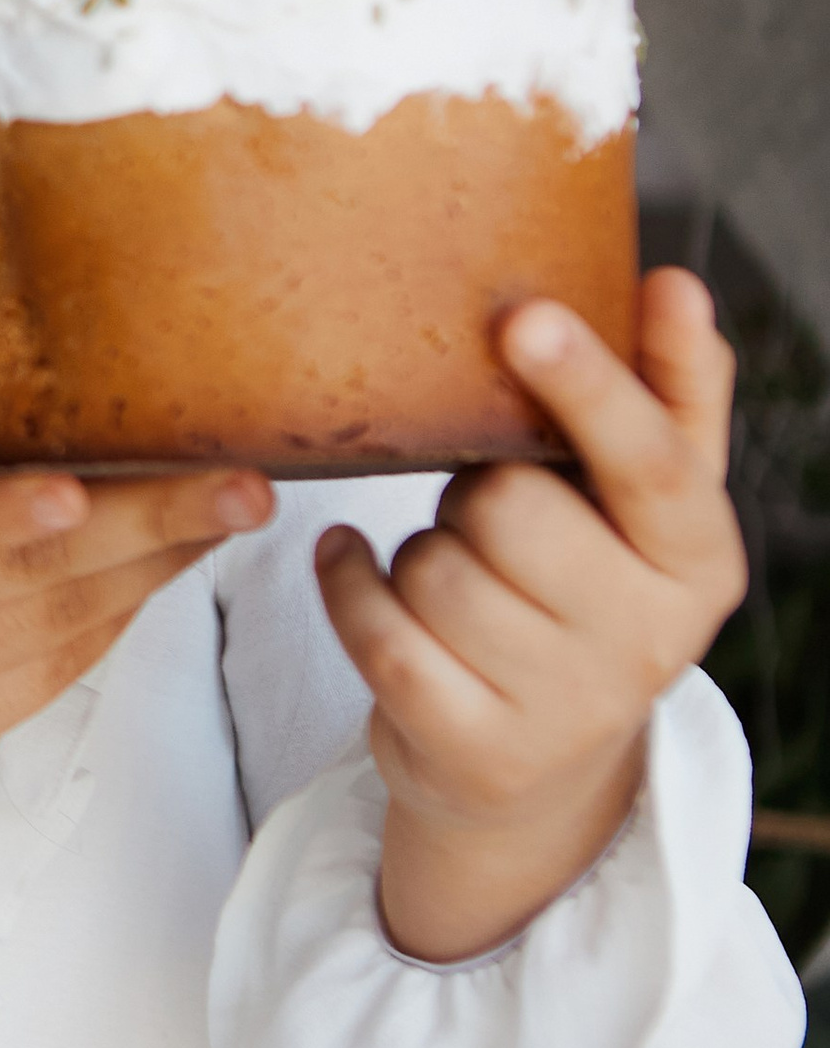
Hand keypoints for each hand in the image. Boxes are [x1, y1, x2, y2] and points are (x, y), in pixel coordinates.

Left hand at [316, 269, 744, 964]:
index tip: (525, 316)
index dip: (587, 387)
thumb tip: (673, 284)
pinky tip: (353, 566)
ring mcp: (564, 707)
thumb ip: (671, 393)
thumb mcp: (645, 505)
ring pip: (437, 567)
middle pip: (511, 505)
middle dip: (475, 490)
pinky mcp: (478, 749)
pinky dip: (348, 584)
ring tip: (451, 568)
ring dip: (419, 550)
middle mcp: (648, 641)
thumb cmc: (583, 587)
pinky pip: (380, 630)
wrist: (534, 764)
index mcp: (700, 560)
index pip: (649, 462)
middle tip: (487, 510)